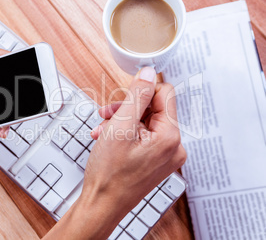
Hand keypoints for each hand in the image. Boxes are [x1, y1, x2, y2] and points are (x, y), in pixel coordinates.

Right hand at [43, 67, 185, 239]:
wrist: (102, 204)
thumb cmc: (110, 175)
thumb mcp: (120, 127)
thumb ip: (136, 96)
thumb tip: (148, 73)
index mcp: (170, 136)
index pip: (164, 94)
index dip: (141, 92)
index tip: (124, 98)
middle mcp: (174, 146)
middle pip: (153, 108)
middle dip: (127, 109)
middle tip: (107, 116)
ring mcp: (166, 155)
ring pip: (145, 122)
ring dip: (122, 121)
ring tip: (103, 130)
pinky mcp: (156, 160)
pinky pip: (144, 136)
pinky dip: (125, 134)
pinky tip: (108, 138)